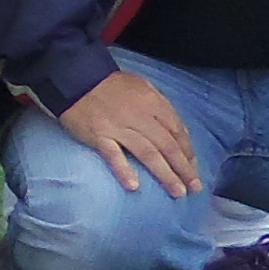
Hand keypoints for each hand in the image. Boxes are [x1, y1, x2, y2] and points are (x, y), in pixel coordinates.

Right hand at [60, 68, 200, 198]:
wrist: (75, 77)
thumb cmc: (110, 84)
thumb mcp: (142, 86)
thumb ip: (159, 107)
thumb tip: (176, 131)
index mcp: (152, 103)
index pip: (177, 131)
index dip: (188, 151)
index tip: (193, 168)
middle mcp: (140, 116)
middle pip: (167, 146)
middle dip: (183, 168)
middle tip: (194, 188)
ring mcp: (119, 127)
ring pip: (147, 153)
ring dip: (165, 174)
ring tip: (177, 192)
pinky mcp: (99, 136)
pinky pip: (113, 155)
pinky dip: (124, 170)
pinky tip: (134, 186)